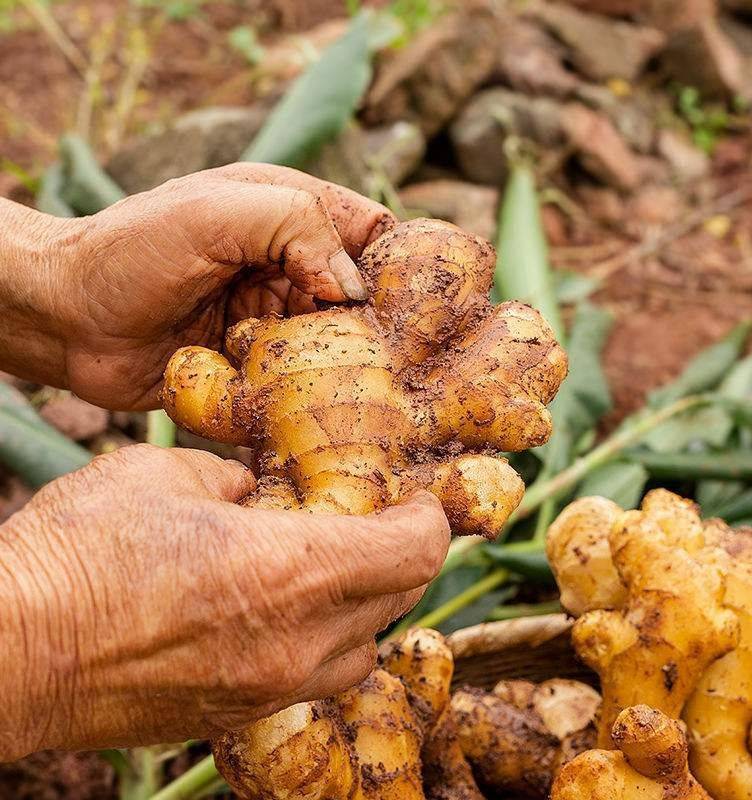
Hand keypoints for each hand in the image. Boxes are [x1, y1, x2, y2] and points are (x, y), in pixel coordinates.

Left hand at [0, 165, 393, 408]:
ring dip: (337, 361)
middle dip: (372, 323)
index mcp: (288, 214)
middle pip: (360, 296)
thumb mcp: (218, 212)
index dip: (398, 258)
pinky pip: (297, 381)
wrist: (67, 319)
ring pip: (335, 344)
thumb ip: (296, 226)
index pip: (371, 231)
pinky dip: (303, 390)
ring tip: (338, 379)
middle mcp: (288, 267)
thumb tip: (354, 288)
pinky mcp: (256, 364)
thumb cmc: (133, 250)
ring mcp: (273, 318)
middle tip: (380, 352)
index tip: (412, 298)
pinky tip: (302, 401)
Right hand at [0, 444, 448, 758]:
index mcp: (290, 571)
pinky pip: (312, 678)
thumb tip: (253, 492)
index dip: (429, 522)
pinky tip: (281, 612)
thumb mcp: (163, 477)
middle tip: (378, 523)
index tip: (418, 503)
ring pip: (361, 649)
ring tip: (332, 569)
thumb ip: (229, 482)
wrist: (10, 651)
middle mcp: (295, 641)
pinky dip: (321, 642)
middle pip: (398, 600)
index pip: (411, 553)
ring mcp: (268, 687)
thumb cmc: (80, 553)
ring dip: (364, 606)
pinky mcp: (236, 715)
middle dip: (401, 557)